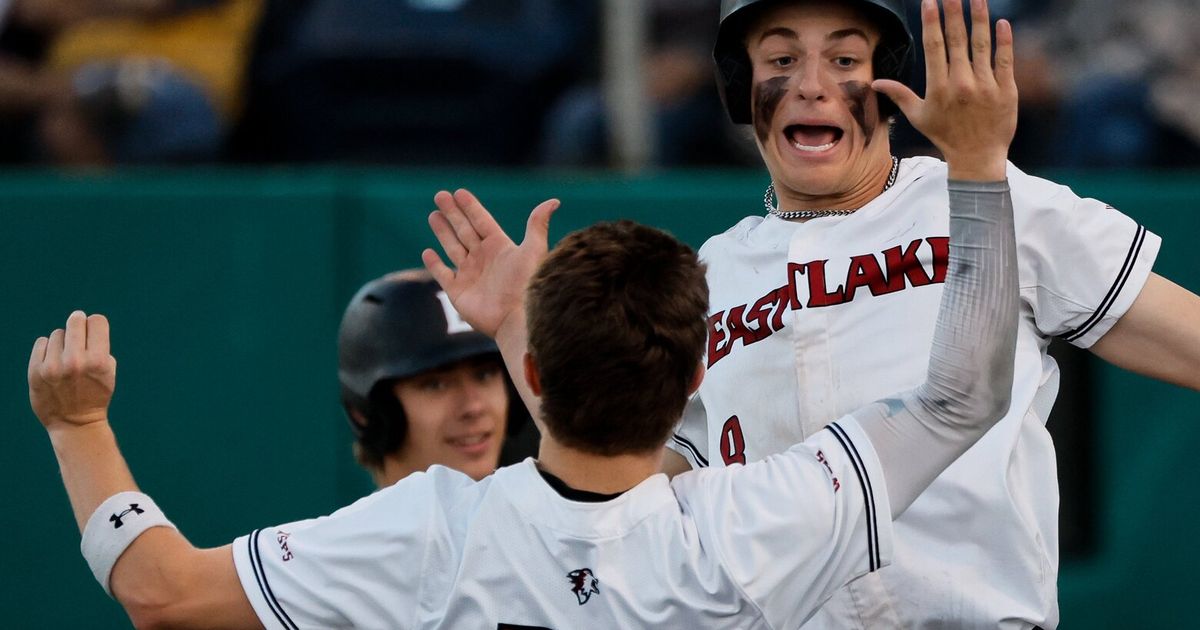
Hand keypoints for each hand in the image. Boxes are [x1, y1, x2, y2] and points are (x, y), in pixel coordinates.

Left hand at [29, 310, 116, 431]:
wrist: (75, 423)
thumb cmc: (96, 394)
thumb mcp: (108, 372)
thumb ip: (100, 348)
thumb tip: (85, 324)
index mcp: (98, 361)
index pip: (97, 321)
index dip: (96, 325)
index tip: (93, 332)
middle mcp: (75, 362)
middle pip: (76, 320)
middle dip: (79, 325)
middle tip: (78, 335)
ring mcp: (53, 367)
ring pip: (58, 333)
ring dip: (63, 342)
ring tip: (66, 359)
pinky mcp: (35, 371)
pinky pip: (41, 343)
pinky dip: (47, 349)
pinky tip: (53, 362)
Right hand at [422, 189, 559, 337]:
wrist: (517, 318)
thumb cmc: (528, 285)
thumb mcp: (534, 250)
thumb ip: (538, 224)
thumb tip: (555, 201)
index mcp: (500, 247)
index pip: (481, 221)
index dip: (471, 207)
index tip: (459, 192)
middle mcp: (484, 259)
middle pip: (464, 230)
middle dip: (452, 214)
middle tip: (440, 196)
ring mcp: (470, 275)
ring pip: (452, 247)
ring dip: (442, 232)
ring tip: (433, 215)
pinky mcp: (458, 292)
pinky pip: (442, 274)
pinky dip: (434, 264)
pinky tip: (427, 252)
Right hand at [873, 0, 1016, 180]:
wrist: (977, 157)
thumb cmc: (945, 136)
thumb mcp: (918, 117)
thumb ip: (899, 95)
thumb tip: (874, 84)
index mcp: (938, 88)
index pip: (934, 47)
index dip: (932, 22)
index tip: (930, 2)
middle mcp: (961, 83)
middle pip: (957, 40)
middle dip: (953, 13)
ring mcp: (985, 86)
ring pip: (981, 45)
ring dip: (979, 19)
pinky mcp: (1006, 90)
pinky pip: (1004, 60)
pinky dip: (1004, 41)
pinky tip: (1001, 22)